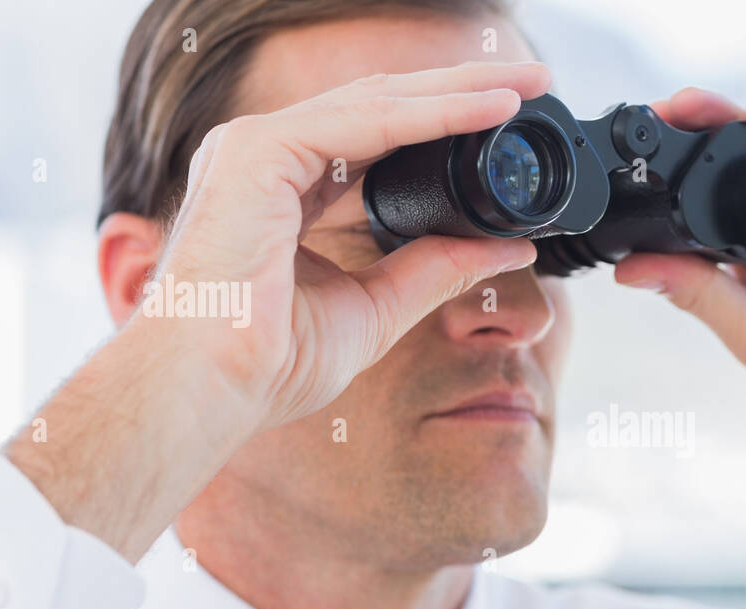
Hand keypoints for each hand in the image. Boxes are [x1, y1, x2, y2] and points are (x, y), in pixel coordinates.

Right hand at [6, 61, 553, 560]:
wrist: (214, 390)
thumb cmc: (269, 362)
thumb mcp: (376, 307)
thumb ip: (436, 269)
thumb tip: (509, 248)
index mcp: (286, 189)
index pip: (379, 138)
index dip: (446, 124)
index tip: (510, 121)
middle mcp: (270, 158)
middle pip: (384, 107)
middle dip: (462, 92)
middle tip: (532, 82)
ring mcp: (258, 147)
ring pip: (378, 102)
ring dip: (458, 92)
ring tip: (523, 86)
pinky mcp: (258, 152)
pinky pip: (364, 121)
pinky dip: (432, 114)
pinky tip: (486, 110)